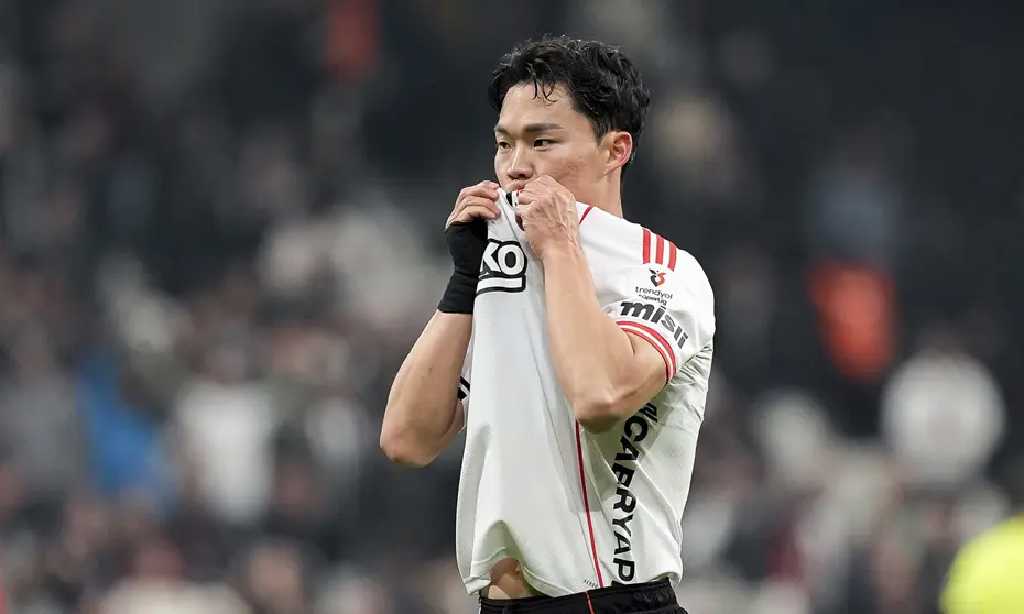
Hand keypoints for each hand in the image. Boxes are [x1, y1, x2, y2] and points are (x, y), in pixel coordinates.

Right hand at [439, 180, 499, 313]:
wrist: (478, 273)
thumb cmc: (490, 255)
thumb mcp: (496, 228)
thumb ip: (496, 214)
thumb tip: (506, 201)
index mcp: (467, 213)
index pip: (472, 192)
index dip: (484, 188)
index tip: (498, 190)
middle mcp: (458, 215)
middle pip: (466, 192)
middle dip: (483, 191)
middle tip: (497, 195)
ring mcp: (455, 220)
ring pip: (467, 199)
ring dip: (484, 201)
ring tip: (498, 210)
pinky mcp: (454, 227)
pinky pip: (466, 211)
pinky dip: (481, 209)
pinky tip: (493, 216)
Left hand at [516, 175, 577, 260]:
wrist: (563, 249)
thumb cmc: (565, 236)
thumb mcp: (569, 211)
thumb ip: (557, 199)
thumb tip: (543, 194)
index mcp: (563, 193)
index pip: (542, 180)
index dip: (535, 189)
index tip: (535, 199)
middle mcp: (552, 194)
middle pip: (529, 187)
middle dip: (528, 199)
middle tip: (533, 212)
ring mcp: (540, 202)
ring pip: (521, 198)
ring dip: (523, 209)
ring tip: (531, 220)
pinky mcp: (529, 212)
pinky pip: (517, 211)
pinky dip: (520, 220)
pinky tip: (528, 227)